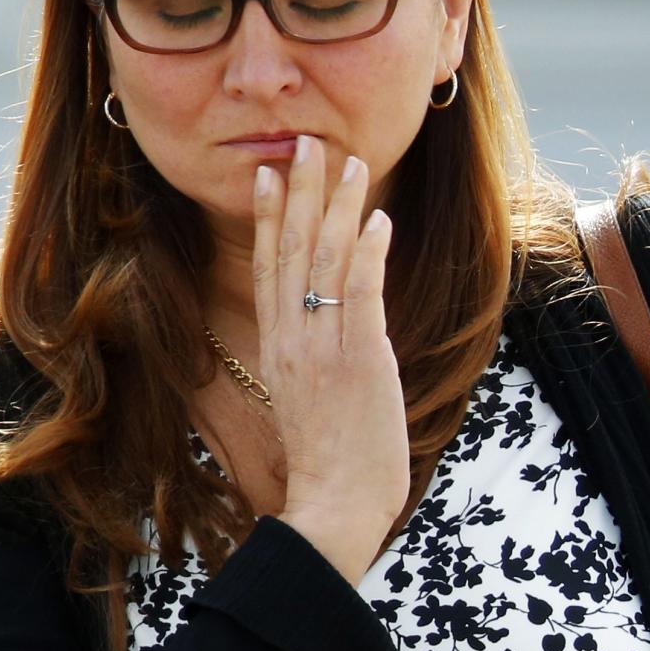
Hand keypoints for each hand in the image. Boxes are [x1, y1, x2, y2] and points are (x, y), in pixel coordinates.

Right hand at [253, 135, 409, 583]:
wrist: (332, 506)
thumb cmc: (327, 464)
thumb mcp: (306, 402)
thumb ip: (311, 359)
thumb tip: (330, 332)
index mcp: (278, 349)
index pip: (269, 268)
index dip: (272, 218)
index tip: (272, 175)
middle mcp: (294, 340)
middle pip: (294, 251)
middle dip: (303, 193)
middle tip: (308, 144)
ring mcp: (325, 348)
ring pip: (327, 262)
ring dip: (341, 208)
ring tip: (349, 163)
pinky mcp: (361, 360)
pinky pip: (362, 294)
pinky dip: (370, 253)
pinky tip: (379, 219)